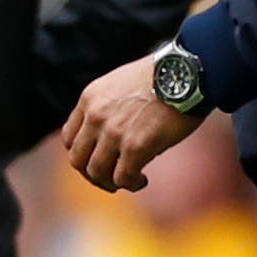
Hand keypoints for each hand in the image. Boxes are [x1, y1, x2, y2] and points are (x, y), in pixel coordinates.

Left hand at [60, 54, 203, 192]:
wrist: (186, 72)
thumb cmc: (161, 78)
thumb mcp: (120, 84)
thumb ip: (108, 108)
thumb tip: (112, 143)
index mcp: (90, 99)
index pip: (69, 137)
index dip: (82, 154)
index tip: (98, 159)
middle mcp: (95, 115)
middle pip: (78, 160)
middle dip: (93, 175)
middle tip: (110, 178)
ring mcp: (113, 132)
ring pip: (97, 173)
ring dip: (112, 183)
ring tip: (130, 180)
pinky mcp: (136, 146)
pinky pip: (123, 178)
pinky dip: (132, 184)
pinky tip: (142, 179)